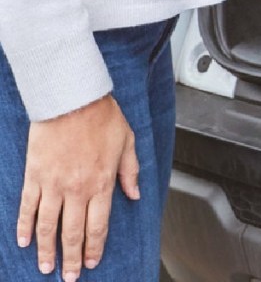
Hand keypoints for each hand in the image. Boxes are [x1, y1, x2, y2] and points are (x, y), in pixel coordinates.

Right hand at [17, 94, 139, 280]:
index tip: (91, 262)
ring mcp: (53, 184)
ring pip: (48, 226)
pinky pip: (27, 207)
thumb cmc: (102, 116)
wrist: (73, 99)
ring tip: (46, 267)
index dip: (94, 247)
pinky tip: (23, 242)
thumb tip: (135, 194)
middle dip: (71, 258)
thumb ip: (131, 171)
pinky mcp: (34, 176)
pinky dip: (24, 227)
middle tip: (68, 278)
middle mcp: (77, 189)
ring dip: (47, 250)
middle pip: (72, 233)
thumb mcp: (128, 142)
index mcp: (102, 182)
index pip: (98, 225)